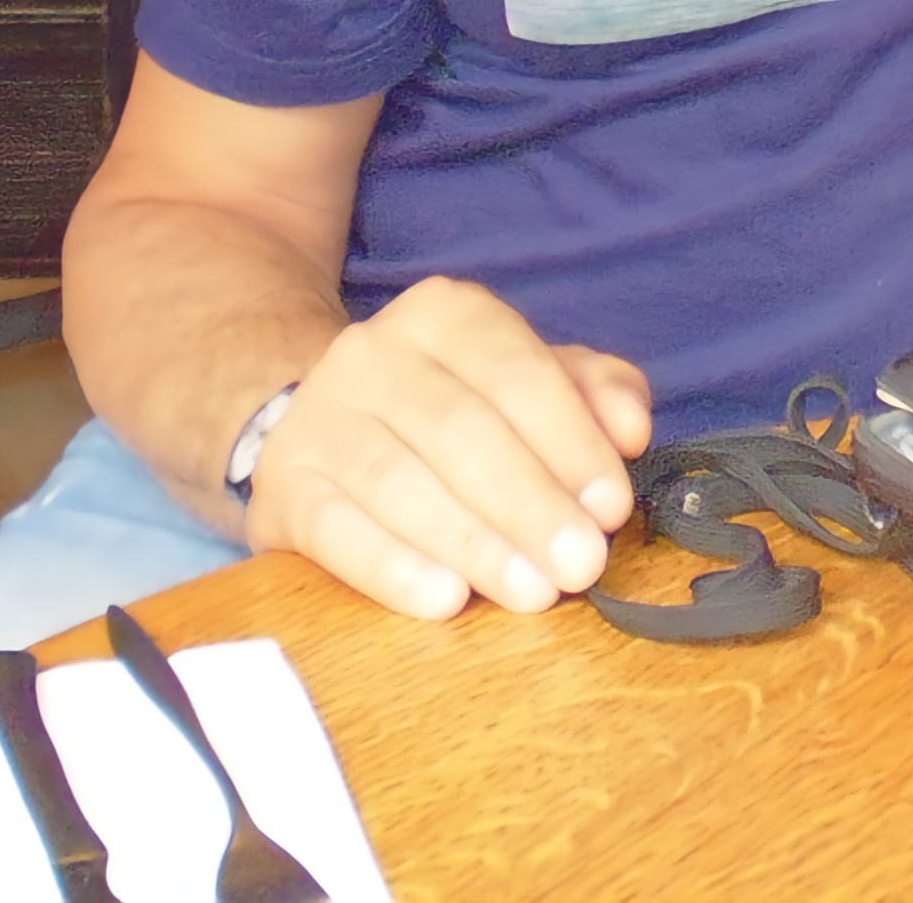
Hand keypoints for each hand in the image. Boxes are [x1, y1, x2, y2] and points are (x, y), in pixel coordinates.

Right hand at [241, 275, 653, 618]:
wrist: (317, 423)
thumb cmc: (451, 407)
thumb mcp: (527, 381)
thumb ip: (591, 391)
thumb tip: (630, 428)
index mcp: (445, 314)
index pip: (516, 371)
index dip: (570, 441)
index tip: (610, 506)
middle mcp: (374, 353)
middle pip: (461, 430)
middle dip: (530, 504)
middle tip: (581, 565)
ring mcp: (319, 419)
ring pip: (400, 482)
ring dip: (473, 543)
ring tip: (531, 592)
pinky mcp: (281, 489)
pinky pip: (335, 530)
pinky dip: (393, 568)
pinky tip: (444, 600)